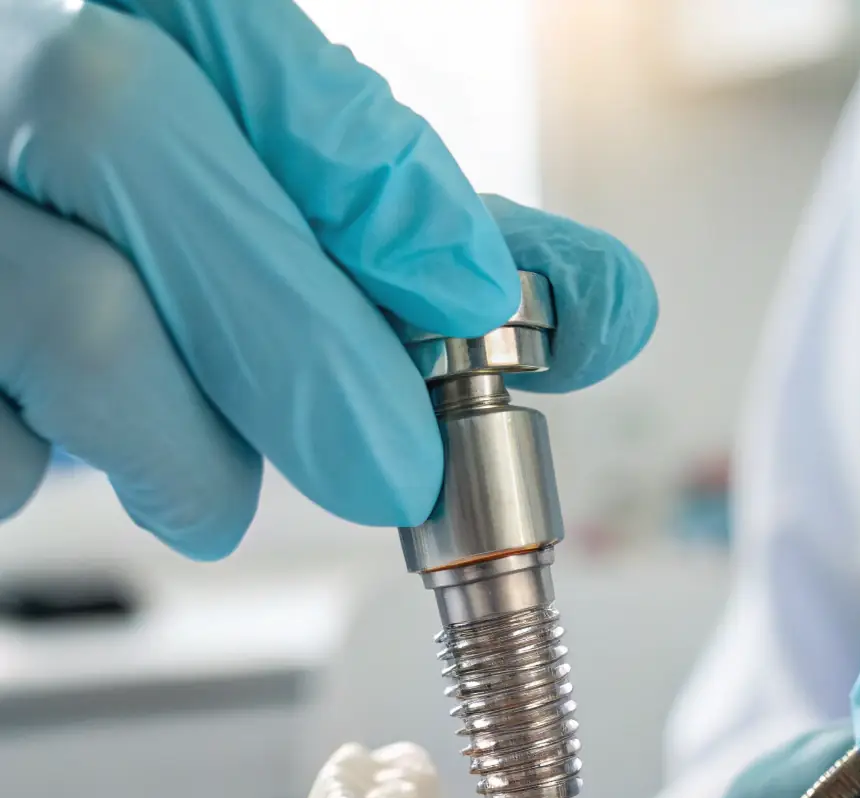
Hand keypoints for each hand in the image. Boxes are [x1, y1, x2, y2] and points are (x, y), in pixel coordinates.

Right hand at [0, 0, 657, 558]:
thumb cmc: (125, 247)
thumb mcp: (262, 212)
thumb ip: (419, 249)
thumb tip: (605, 307)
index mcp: (114, 20)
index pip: (232, 31)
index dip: (359, 161)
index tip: (463, 283)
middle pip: (131, 137)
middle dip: (298, 329)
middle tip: (390, 465)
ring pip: (70, 312)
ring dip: (188, 443)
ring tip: (214, 496)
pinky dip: (62, 475)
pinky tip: (76, 462)